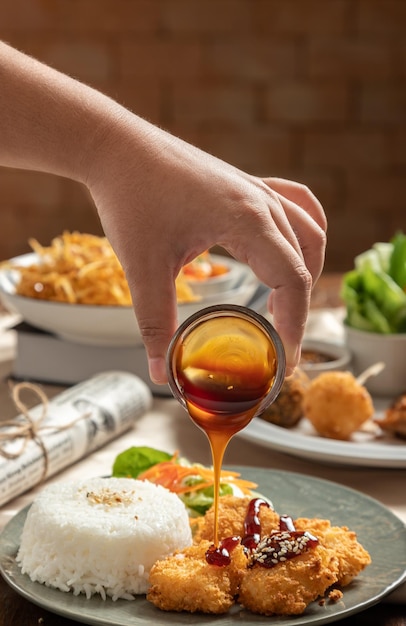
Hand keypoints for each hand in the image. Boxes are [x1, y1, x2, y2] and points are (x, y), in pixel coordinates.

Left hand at [87, 116, 326, 383]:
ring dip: (306, 270)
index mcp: (247, 219)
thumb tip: (161, 372)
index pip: (293, 279)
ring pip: (307, 231)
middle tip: (282, 344)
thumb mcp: (143, 268)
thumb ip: (156, 323)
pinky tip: (292, 248)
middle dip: (299, 307)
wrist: (116, 147)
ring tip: (286, 306)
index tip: (285, 358)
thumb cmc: (130, 199)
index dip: (295, 324)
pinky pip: (293, 204)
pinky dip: (301, 232)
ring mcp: (255, 188)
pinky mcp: (244, 184)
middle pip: (304, 260)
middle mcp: (261, 201)